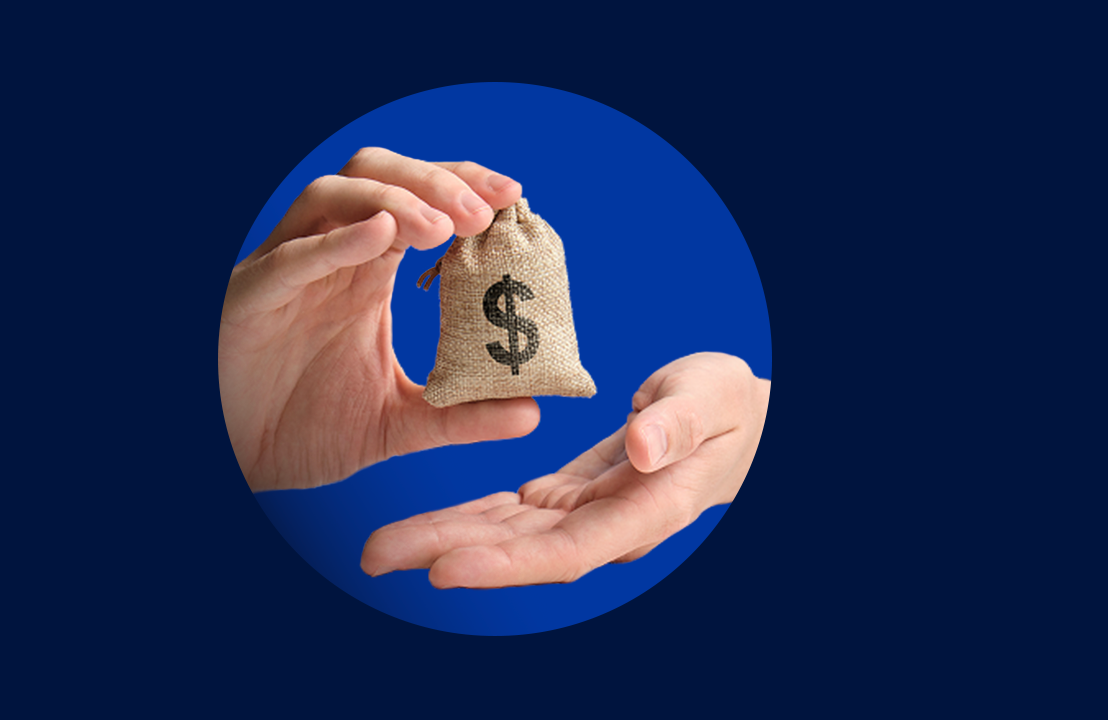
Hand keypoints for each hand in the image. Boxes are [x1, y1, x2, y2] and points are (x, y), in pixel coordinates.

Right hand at [219, 148, 538, 490]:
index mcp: (366, 270)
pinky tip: (379, 236)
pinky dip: (334, 242)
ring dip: (393, 200)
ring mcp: (288, 270)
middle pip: (379, 177)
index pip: (419, 201)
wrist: (236, 461)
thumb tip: (531, 412)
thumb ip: (459, 416)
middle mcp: (328, 255)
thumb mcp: (397, 423)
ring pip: (332, 195)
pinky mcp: (252, 298)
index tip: (514, 198)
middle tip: (486, 212)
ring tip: (443, 229)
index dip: (464, 186)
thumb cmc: (304, 426)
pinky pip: (290, 256)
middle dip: (436, 181)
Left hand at [360, 352, 770, 587]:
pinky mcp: (568, 498)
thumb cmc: (730, 407)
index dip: (505, 564)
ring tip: (378, 548)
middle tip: (374, 555)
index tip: (443, 569)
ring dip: (443, 539)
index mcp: (645, 510)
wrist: (734, 423)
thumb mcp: (713, 398)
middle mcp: (606, 526)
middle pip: (518, 552)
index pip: (568, 550)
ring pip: (504, 536)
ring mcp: (584, 516)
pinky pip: (511, 514)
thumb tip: (640, 449)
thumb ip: (678, 424)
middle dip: (446, 553)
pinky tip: (426, 526)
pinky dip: (468, 519)